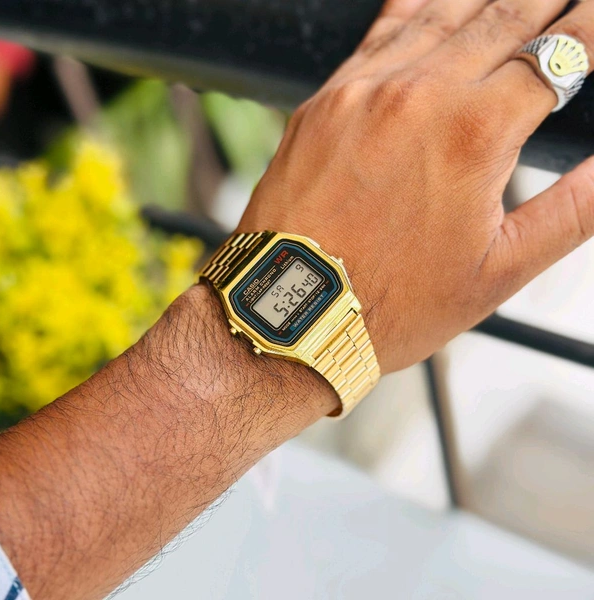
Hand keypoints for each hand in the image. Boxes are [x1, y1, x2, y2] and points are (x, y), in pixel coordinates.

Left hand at [240, 0, 593, 373]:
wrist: (293, 312)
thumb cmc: (392, 304)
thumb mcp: (498, 271)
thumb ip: (572, 210)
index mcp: (474, 135)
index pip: (559, 54)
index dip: (590, 30)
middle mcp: (419, 96)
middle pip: (506, 18)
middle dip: (549, 1)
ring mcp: (364, 91)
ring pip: (444, 12)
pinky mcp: (325, 101)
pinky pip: (380, 31)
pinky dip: (419, 4)